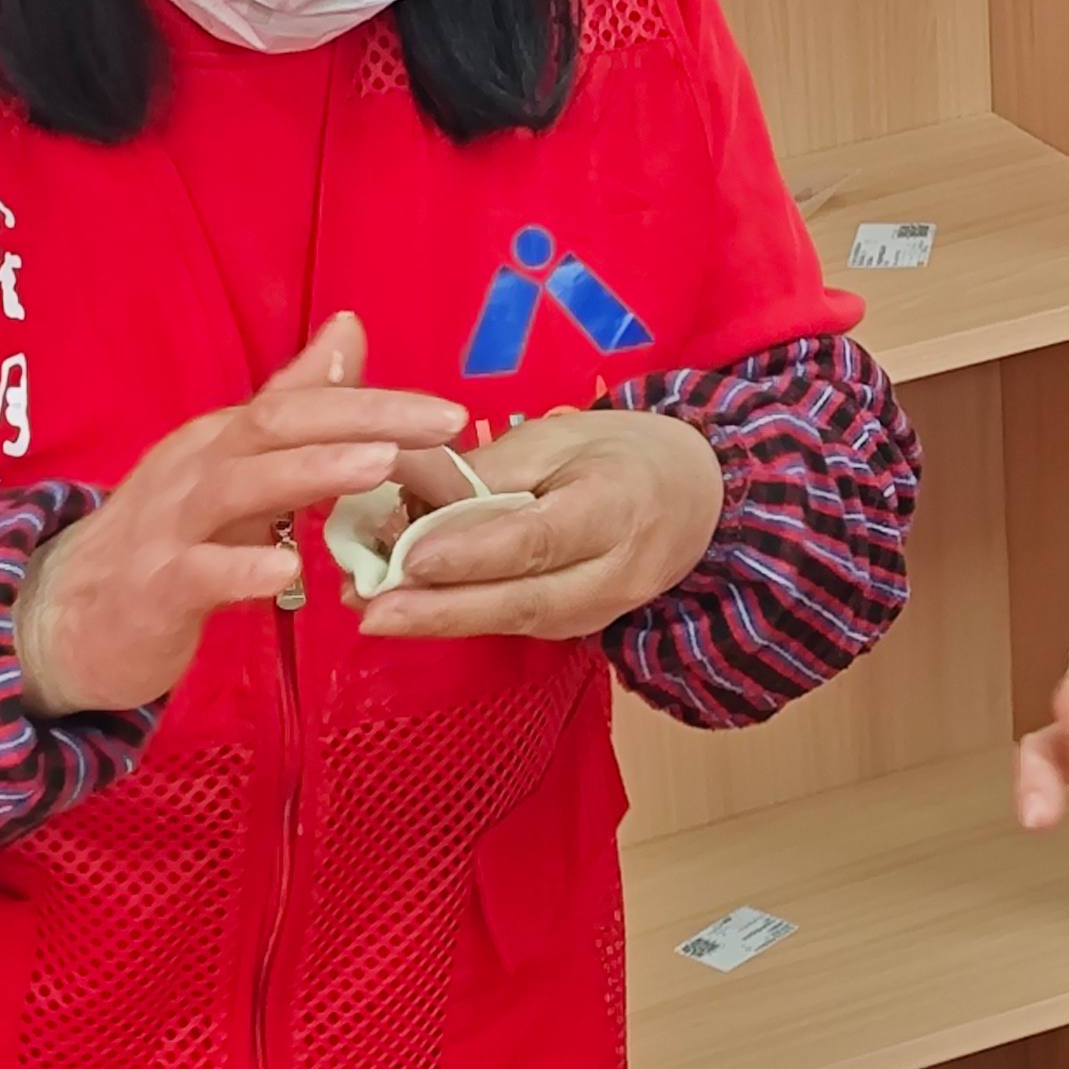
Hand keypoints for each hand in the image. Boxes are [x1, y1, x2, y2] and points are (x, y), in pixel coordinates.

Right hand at [18, 315, 463, 712]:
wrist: (62, 617)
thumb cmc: (166, 542)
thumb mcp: (231, 469)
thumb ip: (291, 406)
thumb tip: (351, 329)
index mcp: (221, 439)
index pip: (301, 403)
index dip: (377, 402)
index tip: (450, 412)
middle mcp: (195, 467)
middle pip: (277, 425)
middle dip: (363, 418)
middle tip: (442, 422)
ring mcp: (170, 526)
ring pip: (238, 486)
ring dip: (310, 471)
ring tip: (378, 466)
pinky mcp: (153, 589)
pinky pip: (198, 573)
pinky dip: (242, 567)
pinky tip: (287, 567)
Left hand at [355, 406, 726, 641]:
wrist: (697, 501)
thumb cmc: (622, 454)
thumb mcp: (561, 438)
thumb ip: (489, 472)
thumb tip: (407, 497)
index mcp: (614, 509)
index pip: (536, 540)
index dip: (472, 554)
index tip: (409, 558)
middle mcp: (610, 577)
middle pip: (520, 601)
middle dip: (440, 611)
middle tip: (371, 612)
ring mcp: (596, 613)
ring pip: (510, 621)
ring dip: (439, 620)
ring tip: (370, 611)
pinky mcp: (576, 629)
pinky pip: (511, 624)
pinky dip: (458, 617)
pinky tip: (406, 610)